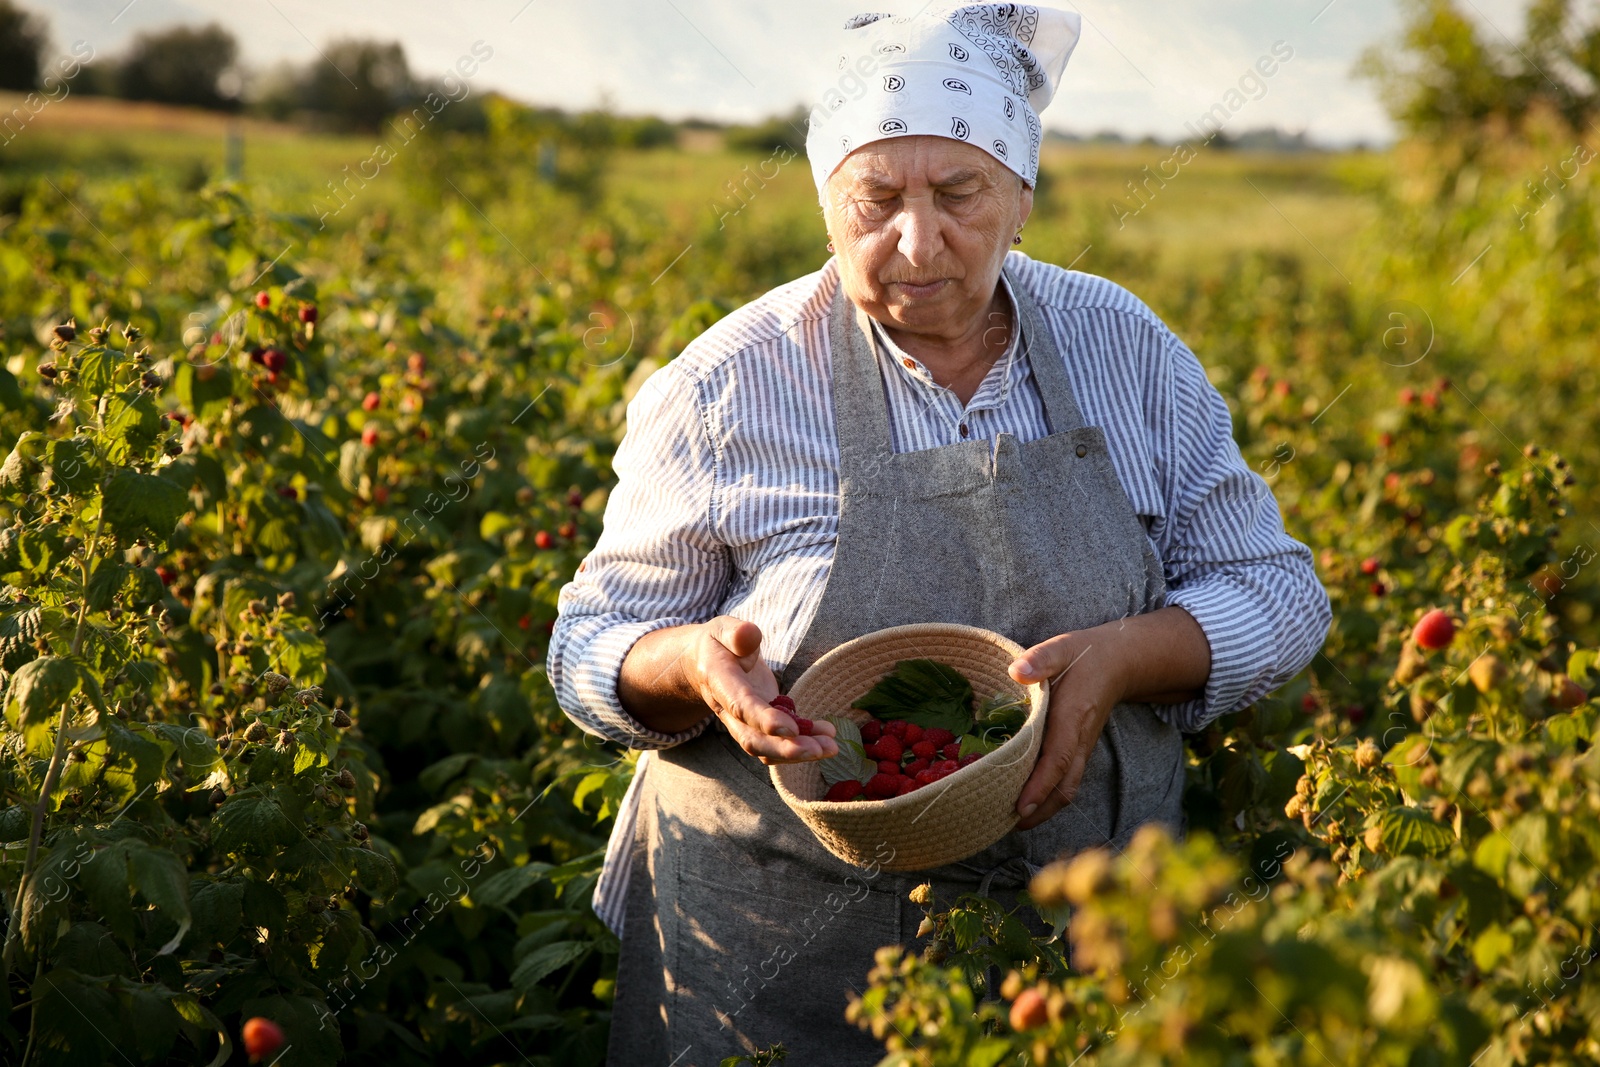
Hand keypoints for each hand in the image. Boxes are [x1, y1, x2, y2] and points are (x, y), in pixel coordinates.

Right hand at [687, 617, 836, 765]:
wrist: (704, 664)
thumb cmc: (718, 643)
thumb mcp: (722, 629)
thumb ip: (736, 633)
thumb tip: (750, 635)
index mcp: (718, 682)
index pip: (740, 706)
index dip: (764, 720)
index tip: (792, 729)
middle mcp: (728, 710)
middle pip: (752, 739)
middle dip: (786, 748)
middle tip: (820, 748)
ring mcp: (743, 723)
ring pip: (766, 748)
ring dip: (798, 752)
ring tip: (830, 746)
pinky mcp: (759, 727)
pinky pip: (777, 743)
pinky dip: (801, 743)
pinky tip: (825, 737)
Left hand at [1007, 627, 1130, 830]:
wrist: (1119, 662)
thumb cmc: (1083, 655)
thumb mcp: (1061, 648)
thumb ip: (1040, 659)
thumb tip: (1016, 671)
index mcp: (1072, 717)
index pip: (1058, 759)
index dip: (1040, 785)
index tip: (1020, 807)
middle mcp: (1080, 739)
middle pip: (1064, 786)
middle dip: (1039, 810)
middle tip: (1006, 824)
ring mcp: (1082, 747)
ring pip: (1067, 787)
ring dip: (1044, 809)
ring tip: (1013, 822)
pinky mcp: (1080, 749)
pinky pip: (1067, 780)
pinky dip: (1049, 796)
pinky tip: (1027, 802)